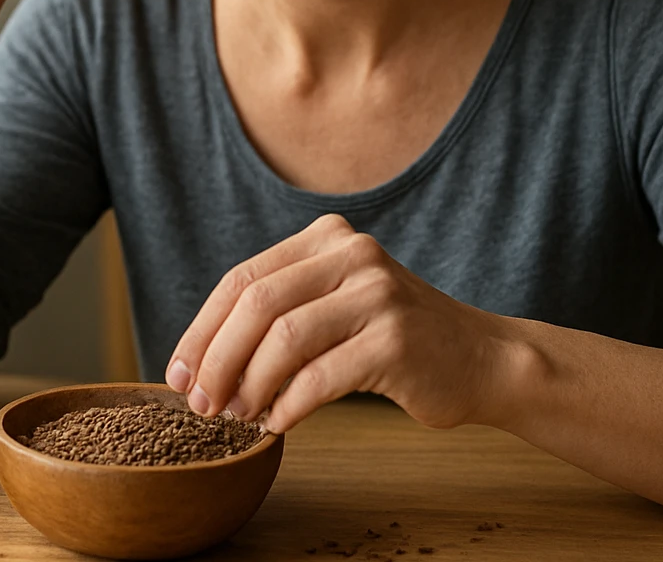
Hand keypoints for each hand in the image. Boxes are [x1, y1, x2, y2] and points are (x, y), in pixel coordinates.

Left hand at [164, 214, 510, 432]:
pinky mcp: (396, 341)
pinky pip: (320, 377)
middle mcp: (353, 254)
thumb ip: (282, 311)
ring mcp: (378, 295)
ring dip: (249, 386)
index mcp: (328, 238)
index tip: (179, 372)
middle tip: (200, 402)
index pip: (243, 279)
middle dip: (217, 359)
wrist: (482, 359)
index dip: (202, 329)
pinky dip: (288, 405)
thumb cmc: (395, 340)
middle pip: (257, 304)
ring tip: (237, 415)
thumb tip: (202, 361)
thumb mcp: (338, 303)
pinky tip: (277, 423)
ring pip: (284, 339)